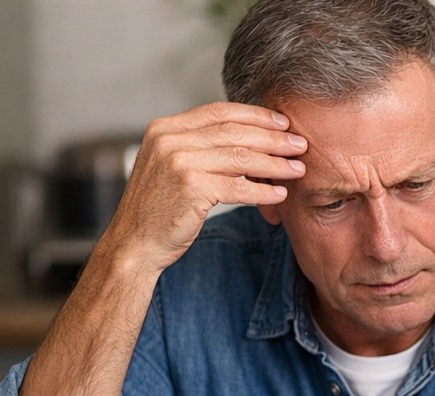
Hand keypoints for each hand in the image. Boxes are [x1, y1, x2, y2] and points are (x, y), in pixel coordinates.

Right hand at [99, 102, 306, 274]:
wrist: (134, 243)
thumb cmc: (159, 208)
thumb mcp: (173, 166)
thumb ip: (200, 147)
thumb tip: (248, 137)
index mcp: (165, 128)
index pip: (219, 112)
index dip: (255, 115)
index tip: (282, 123)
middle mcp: (169, 139)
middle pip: (234, 132)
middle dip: (273, 138)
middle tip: (300, 145)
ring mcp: (178, 162)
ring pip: (240, 158)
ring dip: (275, 164)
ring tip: (298, 169)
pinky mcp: (190, 187)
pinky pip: (238, 186)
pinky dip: (263, 190)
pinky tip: (281, 194)